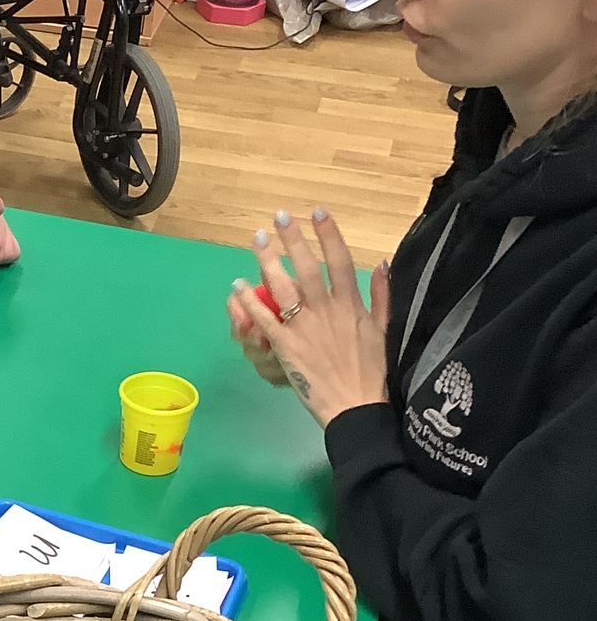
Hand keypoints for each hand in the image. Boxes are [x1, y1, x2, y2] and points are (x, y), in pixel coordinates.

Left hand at [228, 208, 390, 427]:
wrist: (356, 408)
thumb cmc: (372, 372)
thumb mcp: (384, 330)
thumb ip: (382, 296)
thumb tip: (382, 264)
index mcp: (351, 305)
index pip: (339, 260)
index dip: (328, 234)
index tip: (317, 212)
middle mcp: (325, 310)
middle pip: (306, 266)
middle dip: (292, 239)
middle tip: (280, 217)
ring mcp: (303, 328)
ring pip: (280, 287)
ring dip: (266, 261)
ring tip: (257, 240)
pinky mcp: (285, 347)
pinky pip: (262, 320)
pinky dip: (247, 302)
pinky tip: (236, 287)